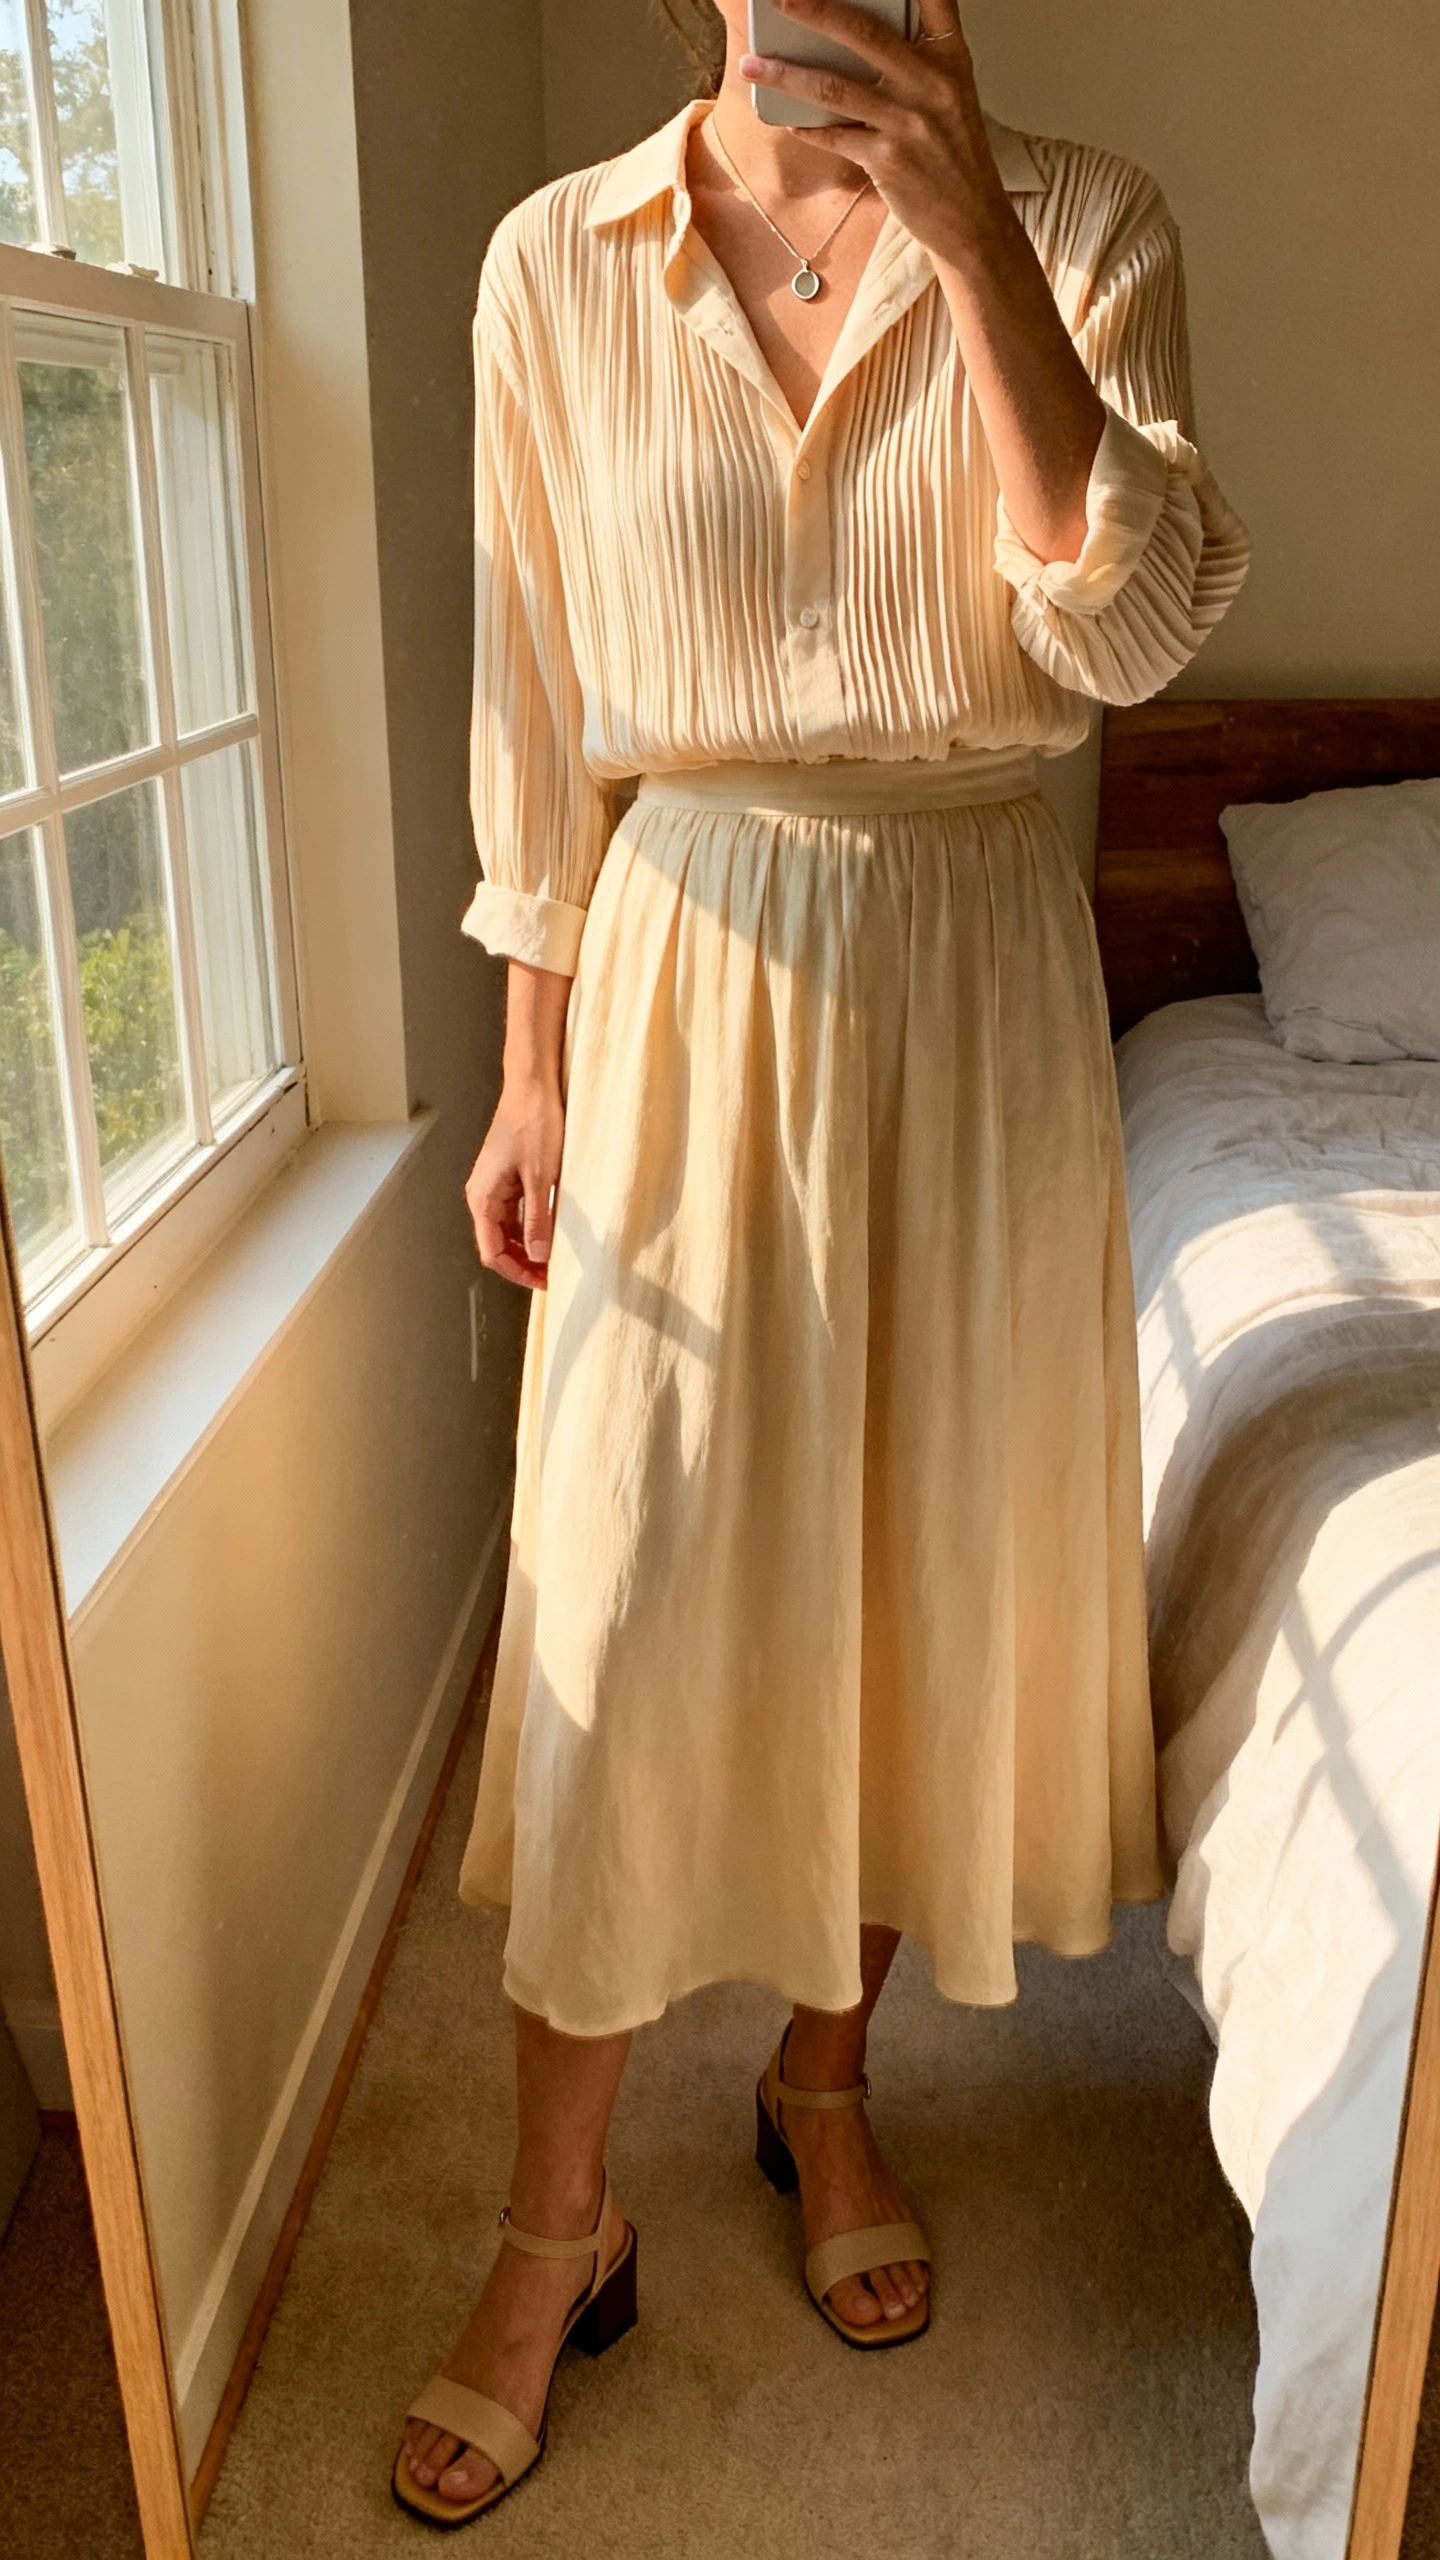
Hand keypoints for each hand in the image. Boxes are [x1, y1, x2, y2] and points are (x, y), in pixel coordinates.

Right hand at [465, 1075, 563, 1289]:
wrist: (533, 1086)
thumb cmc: (534, 1124)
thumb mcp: (540, 1178)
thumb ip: (537, 1220)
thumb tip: (537, 1257)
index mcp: (483, 1198)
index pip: (492, 1252)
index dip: (518, 1272)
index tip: (544, 1282)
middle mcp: (483, 1195)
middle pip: (497, 1244)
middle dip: (523, 1263)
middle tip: (553, 1275)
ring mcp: (495, 1186)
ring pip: (507, 1230)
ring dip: (528, 1247)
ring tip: (556, 1258)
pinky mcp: (508, 1176)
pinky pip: (516, 1212)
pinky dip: (532, 1226)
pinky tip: (552, 1231)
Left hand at [739, 0, 1010, 271]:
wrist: (973, 221)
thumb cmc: (955, 154)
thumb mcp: (951, 94)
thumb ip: (917, 59)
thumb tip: (854, 35)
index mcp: (950, 58)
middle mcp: (931, 84)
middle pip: (863, 32)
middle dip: (813, 9)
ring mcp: (909, 123)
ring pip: (834, 88)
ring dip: (785, 75)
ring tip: (753, 65)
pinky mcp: (888, 162)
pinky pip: (834, 137)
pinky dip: (806, 128)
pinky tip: (787, 121)